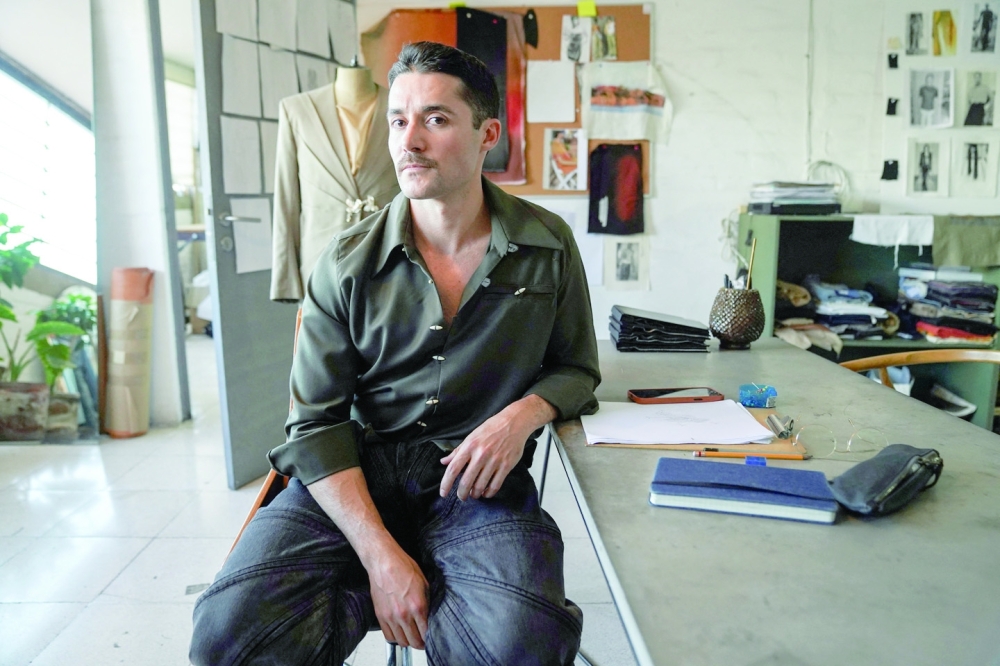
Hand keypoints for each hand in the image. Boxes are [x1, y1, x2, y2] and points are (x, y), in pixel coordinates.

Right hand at [368, 544, 428, 648]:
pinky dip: (395, 638)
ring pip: (401, 642)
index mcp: (418, 606)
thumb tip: (429, 613)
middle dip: (420, 643)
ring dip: (408, 641)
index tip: (430, 637)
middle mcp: (404, 615)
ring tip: (411, 636)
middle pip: (414, 641)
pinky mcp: (380, 616)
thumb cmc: (403, 567)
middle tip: (422, 640)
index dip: (429, 637)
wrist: (383, 562)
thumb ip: (427, 601)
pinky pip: (388, 636)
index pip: (426, 633)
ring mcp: (391, 617)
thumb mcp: (424, 582)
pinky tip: (400, 632)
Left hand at [439, 395, 556, 500]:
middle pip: (466, 481)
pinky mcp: (506, 466)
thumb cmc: (492, 428)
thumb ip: (457, 451)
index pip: (453, 469)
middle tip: (461, 497)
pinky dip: (489, 493)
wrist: (514, 423)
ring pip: (480, 485)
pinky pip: (495, 485)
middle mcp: (481, 454)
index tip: (443, 493)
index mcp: (470, 446)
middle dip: (462, 493)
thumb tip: (444, 461)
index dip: (446, 484)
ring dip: (475, 494)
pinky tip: (486, 493)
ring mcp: (494, 461)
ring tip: (474, 494)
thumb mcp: (471, 436)